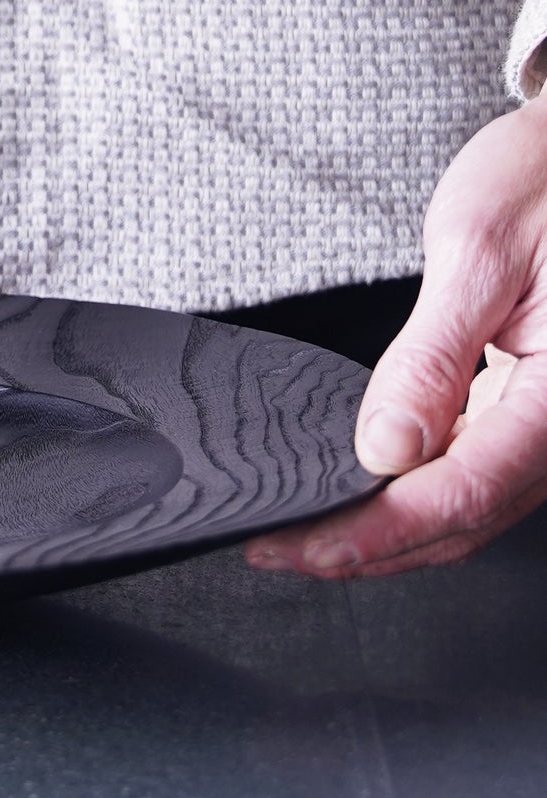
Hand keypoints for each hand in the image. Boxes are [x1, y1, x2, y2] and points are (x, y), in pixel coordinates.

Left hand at [245, 96, 546, 577]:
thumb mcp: (478, 247)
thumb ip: (433, 356)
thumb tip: (387, 449)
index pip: (466, 491)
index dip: (379, 534)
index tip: (305, 548)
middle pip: (468, 517)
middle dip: (371, 546)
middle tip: (278, 550)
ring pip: (475, 506)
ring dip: (392, 530)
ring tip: (306, 532)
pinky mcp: (539, 407)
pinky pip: (482, 471)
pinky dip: (419, 492)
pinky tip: (365, 488)